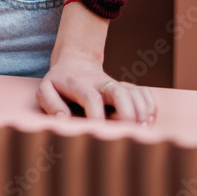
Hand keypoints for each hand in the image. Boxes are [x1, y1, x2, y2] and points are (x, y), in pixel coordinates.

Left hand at [37, 53, 156, 123]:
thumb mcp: (46, 88)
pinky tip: (148, 121)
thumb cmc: (59, 83)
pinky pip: (144, 92)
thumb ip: (50, 103)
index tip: (98, 130)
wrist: (75, 62)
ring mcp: (115, 84)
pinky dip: (150, 106)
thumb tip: (64, 119)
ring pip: (134, 92)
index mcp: (79, 84)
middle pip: (119, 92)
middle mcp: (100, 83)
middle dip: (127, 112)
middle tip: (129, 132)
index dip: (96, 114)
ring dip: (142, 111)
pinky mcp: (126, 87)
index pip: (91, 97)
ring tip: (143, 130)